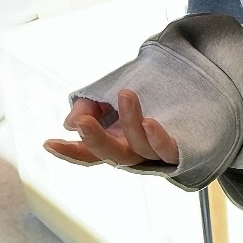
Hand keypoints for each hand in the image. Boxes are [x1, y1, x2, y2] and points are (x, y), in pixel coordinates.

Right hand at [44, 89, 179, 168]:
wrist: (194, 87)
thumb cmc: (148, 94)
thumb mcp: (110, 92)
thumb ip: (88, 104)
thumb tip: (71, 123)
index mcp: (114, 141)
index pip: (89, 152)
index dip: (69, 151)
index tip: (48, 143)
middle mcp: (133, 150)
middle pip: (112, 155)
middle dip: (95, 140)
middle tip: (84, 121)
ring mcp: (156, 152)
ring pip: (139, 147)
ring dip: (130, 122)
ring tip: (125, 94)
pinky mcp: (179, 149)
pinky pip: (168, 150)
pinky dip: (158, 139)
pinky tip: (150, 122)